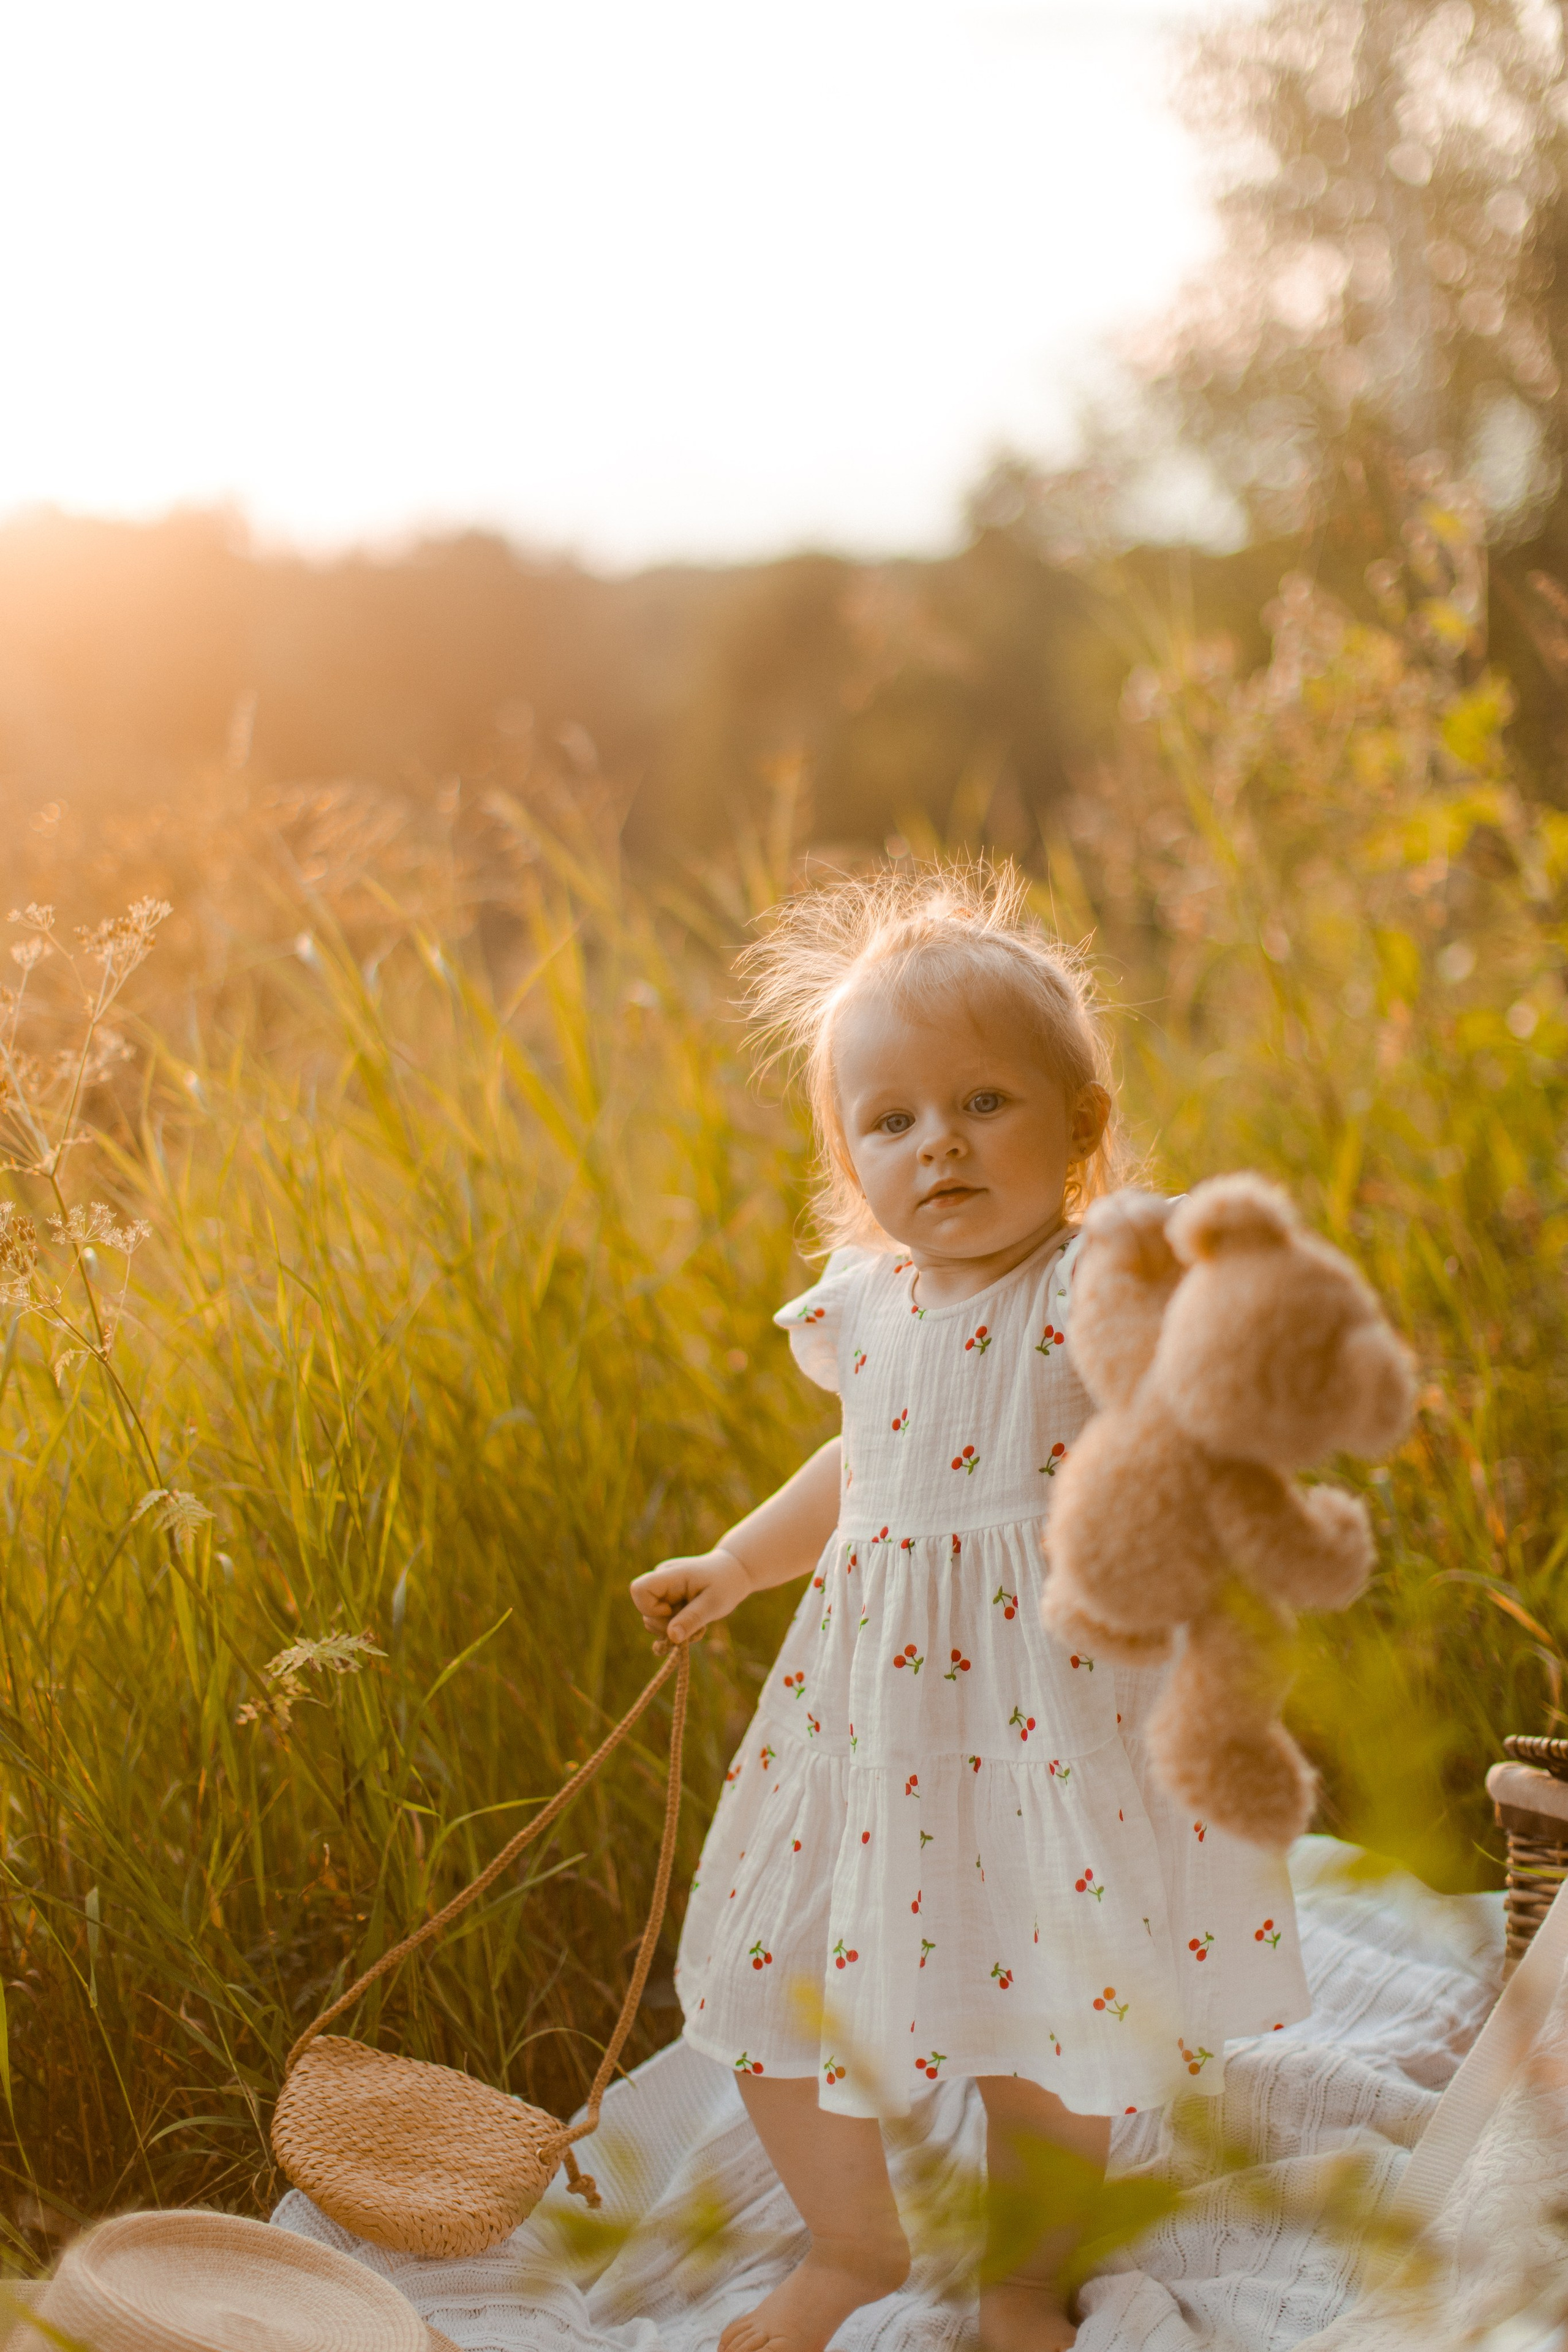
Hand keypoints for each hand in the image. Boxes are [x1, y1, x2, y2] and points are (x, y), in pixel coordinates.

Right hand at [630, 1547, 751, 1645]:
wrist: (733, 1572)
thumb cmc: (725, 1584)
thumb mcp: (714, 1604)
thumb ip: (692, 1618)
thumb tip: (672, 1636)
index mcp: (671, 1575)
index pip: (639, 1589)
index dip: (650, 1609)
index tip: (673, 1612)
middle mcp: (661, 1579)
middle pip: (645, 1610)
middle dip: (667, 1625)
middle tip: (695, 1623)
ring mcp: (662, 1589)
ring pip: (652, 1618)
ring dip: (673, 1628)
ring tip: (697, 1622)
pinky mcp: (666, 1598)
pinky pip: (661, 1619)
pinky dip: (675, 1626)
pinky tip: (693, 1621)